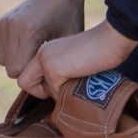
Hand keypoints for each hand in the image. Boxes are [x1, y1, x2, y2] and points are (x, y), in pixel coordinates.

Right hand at [0, 0, 84, 78]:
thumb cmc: (69, 16)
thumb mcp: (70, 41)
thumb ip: (58, 66)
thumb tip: (53, 94)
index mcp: (29, 31)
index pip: (19, 72)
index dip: (34, 79)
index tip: (49, 74)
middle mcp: (11, 26)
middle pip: (10, 69)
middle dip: (26, 71)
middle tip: (43, 64)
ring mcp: (2, 24)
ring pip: (4, 62)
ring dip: (18, 62)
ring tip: (36, 53)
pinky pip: (1, 52)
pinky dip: (12, 53)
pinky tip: (28, 44)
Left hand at [15, 18, 136, 99]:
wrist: (112, 40)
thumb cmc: (102, 53)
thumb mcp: (76, 63)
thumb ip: (63, 74)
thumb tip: (57, 97)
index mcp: (47, 51)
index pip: (28, 76)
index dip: (41, 87)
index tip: (62, 84)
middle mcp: (42, 53)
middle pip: (25, 83)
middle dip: (43, 92)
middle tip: (66, 86)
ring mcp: (45, 60)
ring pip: (38, 90)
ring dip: (58, 94)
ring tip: (77, 82)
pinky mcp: (53, 68)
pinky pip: (55, 93)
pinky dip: (68, 94)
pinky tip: (82, 80)